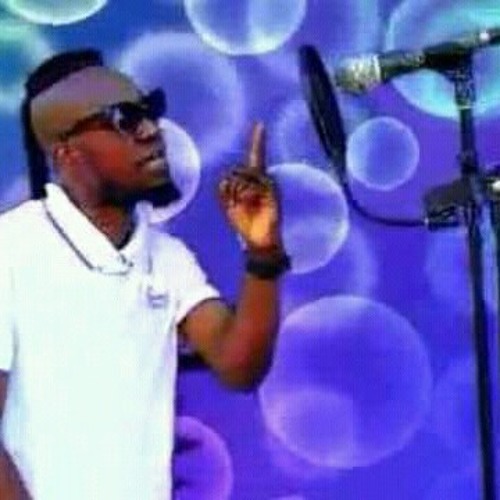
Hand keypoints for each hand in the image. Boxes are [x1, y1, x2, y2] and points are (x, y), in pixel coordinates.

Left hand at [218, 123, 282, 252]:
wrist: (260, 240)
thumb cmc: (244, 223)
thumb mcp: (230, 205)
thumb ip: (226, 190)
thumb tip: (226, 178)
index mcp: (254, 180)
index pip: (255, 157)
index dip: (258, 141)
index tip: (260, 125)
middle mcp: (263, 180)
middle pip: (238, 170)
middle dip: (231, 186)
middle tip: (236, 203)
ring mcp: (268, 185)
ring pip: (242, 177)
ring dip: (237, 192)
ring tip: (245, 206)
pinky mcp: (271, 191)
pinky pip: (251, 185)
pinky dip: (245, 194)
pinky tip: (249, 205)